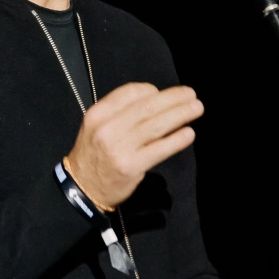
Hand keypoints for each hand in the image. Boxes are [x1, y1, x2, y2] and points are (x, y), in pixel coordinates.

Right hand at [67, 83, 202, 208]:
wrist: (81, 187)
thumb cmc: (94, 153)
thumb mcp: (96, 125)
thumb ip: (119, 111)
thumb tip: (155, 98)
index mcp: (98, 113)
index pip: (130, 92)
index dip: (152, 90)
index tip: (163, 94)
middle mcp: (108, 128)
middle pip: (147, 107)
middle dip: (173, 99)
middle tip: (192, 94)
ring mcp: (119, 148)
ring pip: (156, 126)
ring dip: (180, 115)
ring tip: (196, 108)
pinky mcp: (131, 167)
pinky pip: (159, 149)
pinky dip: (176, 140)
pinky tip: (189, 133)